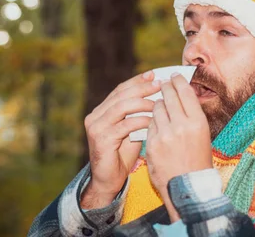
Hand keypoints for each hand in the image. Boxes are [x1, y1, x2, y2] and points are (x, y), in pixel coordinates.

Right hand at [81, 71, 160, 208]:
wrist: (109, 180)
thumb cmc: (123, 154)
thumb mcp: (132, 129)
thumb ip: (138, 113)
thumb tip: (159, 94)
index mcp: (101, 111)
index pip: (120, 90)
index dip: (137, 81)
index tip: (154, 75)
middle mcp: (95, 116)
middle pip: (121, 95)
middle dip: (142, 88)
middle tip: (159, 84)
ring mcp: (96, 127)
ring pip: (122, 107)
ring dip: (143, 102)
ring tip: (158, 102)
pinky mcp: (101, 139)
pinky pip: (125, 125)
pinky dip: (140, 121)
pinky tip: (153, 120)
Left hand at [146, 73, 212, 220]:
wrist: (188, 186)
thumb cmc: (198, 159)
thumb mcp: (202, 134)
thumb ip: (191, 115)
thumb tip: (182, 94)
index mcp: (198, 121)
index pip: (185, 92)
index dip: (178, 81)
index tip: (174, 76)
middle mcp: (182, 125)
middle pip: (169, 96)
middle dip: (164, 87)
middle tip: (162, 82)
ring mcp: (166, 134)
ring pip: (156, 108)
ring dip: (157, 105)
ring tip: (159, 105)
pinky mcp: (153, 143)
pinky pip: (149, 124)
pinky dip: (152, 122)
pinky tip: (155, 124)